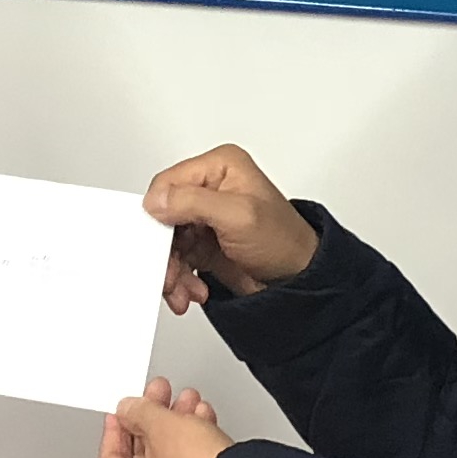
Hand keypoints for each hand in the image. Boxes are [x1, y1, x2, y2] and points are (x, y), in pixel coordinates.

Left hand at [97, 378, 232, 457]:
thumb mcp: (162, 427)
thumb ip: (140, 412)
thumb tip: (131, 409)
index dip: (117, 427)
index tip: (123, 410)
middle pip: (142, 457)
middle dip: (154, 420)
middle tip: (158, 396)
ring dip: (178, 426)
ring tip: (187, 401)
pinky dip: (194, 443)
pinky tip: (204, 421)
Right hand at [143, 145, 319, 311]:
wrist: (300, 281)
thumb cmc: (284, 242)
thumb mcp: (239, 216)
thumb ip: (193, 202)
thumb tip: (156, 200)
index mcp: (220, 167)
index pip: (169, 183)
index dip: (157, 214)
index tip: (158, 242)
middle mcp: (211, 189)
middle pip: (164, 216)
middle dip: (164, 251)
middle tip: (169, 275)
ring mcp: (206, 219)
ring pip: (167, 242)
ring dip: (172, 270)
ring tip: (182, 290)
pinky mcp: (204, 244)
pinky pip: (177, 259)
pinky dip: (179, 278)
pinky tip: (192, 290)